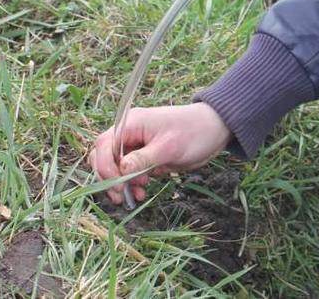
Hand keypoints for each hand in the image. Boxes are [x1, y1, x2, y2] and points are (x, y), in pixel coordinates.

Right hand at [88, 103, 231, 204]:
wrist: (214, 130)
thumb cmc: (194, 132)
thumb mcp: (169, 147)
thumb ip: (143, 158)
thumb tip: (121, 170)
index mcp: (131, 123)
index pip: (104, 145)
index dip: (105, 166)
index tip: (117, 185)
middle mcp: (129, 133)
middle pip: (105, 156)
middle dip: (110, 177)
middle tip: (121, 195)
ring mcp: (136, 144)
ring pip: (116, 166)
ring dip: (121, 183)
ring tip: (138, 194)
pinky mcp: (145, 156)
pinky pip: (130, 171)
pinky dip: (132, 183)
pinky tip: (142, 192)